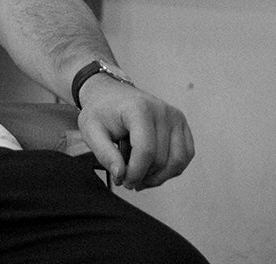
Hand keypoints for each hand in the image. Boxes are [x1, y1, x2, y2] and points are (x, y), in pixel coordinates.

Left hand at [76, 75, 194, 189]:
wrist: (109, 94)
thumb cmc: (101, 111)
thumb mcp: (90, 130)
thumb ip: (104, 153)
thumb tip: (121, 175)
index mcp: (138, 107)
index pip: (145, 150)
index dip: (135, 172)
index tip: (123, 181)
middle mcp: (161, 110)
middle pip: (161, 159)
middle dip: (143, 176)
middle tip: (127, 178)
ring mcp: (175, 117)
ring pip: (177, 162)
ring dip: (158, 177)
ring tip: (139, 176)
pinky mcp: (181, 125)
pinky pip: (185, 157)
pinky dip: (170, 169)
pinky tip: (152, 169)